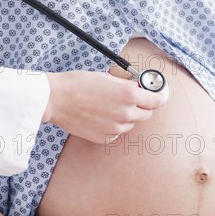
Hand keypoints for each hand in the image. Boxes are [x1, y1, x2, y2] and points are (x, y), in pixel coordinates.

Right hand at [43, 71, 167, 143]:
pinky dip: (113, 125)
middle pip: (147, 114)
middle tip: (130, 98)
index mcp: (129, 94)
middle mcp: (126, 113)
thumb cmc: (79, 83)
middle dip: (142, 106)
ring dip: (126, 116)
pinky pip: (116, 132)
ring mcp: (116, 128)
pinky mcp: (105, 138)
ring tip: (108, 106)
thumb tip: (137, 88)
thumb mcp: (108, 77)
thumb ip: (126, 85)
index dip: (157, 96)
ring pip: (130, 123)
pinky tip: (100, 116)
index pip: (156, 100)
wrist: (57, 99)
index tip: (156, 95)